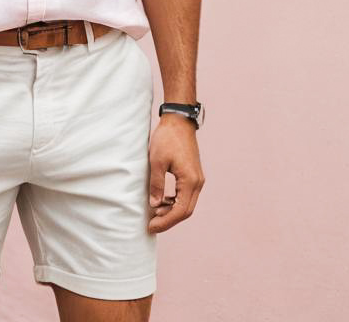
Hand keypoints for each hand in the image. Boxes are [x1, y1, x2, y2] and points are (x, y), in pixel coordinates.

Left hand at [147, 114, 204, 232]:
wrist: (179, 121)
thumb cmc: (167, 138)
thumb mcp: (156, 161)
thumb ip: (157, 185)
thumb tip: (155, 205)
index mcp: (190, 181)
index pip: (180, 211)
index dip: (166, 222)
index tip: (151, 226)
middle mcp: (197, 182)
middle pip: (186, 211)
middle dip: (169, 220)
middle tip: (152, 225)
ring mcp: (197, 179)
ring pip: (187, 204)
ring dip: (172, 211)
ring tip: (154, 213)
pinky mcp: (193, 175)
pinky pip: (186, 195)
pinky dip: (175, 202)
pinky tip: (163, 201)